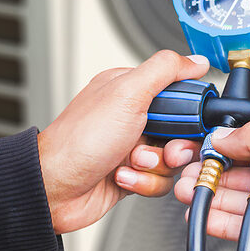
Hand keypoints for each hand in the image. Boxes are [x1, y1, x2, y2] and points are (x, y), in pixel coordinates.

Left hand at [38, 49, 209, 233]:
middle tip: (164, 148)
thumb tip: (196, 60)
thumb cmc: (79, 141)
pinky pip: (160, 180)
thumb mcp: (127, 93)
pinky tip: (123, 176)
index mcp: (132, 90)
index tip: (185, 121)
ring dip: (155, 165)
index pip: (181, 93)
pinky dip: (144, 182)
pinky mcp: (132, 173)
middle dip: (176, 144)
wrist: (53, 190)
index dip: (190, 110)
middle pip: (183, 129)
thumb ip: (165, 70)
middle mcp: (134, 117)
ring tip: (131, 162)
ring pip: (174, 158)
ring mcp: (133, 147)